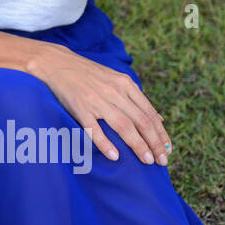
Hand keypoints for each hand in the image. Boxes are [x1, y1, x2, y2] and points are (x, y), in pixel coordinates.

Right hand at [30, 42, 171, 164]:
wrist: (56, 62)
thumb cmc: (88, 74)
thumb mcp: (116, 79)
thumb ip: (136, 98)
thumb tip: (158, 118)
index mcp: (125, 84)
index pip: (149, 113)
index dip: (161, 133)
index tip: (168, 150)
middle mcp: (115, 92)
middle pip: (141, 121)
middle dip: (154, 143)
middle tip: (162, 161)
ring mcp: (97, 100)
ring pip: (124, 126)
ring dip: (138, 145)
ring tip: (147, 160)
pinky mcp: (80, 107)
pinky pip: (94, 129)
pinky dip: (105, 143)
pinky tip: (115, 156)